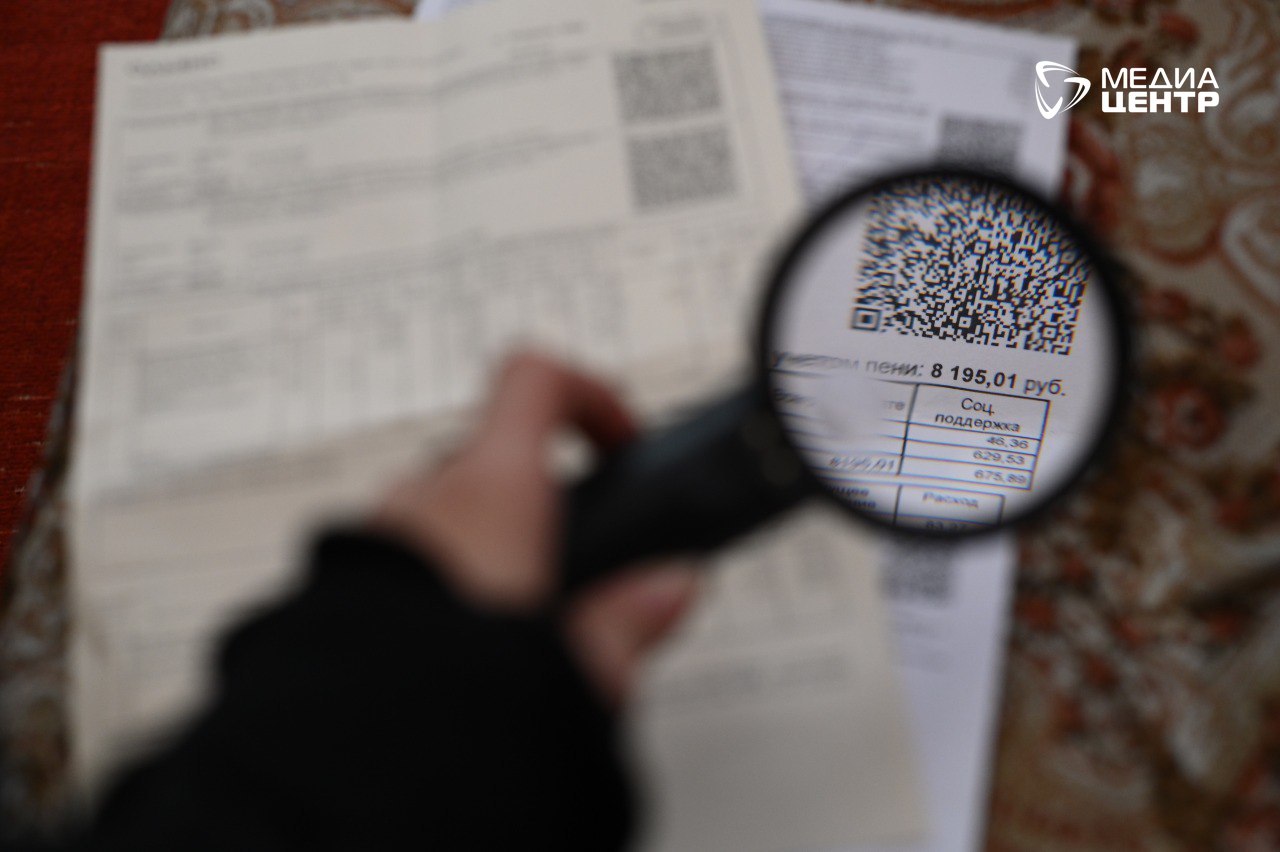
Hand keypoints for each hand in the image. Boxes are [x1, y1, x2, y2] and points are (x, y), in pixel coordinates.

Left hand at [374, 352, 697, 703]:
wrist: (346, 759)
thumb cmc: (449, 698)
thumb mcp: (576, 671)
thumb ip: (630, 620)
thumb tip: (671, 587)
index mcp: (492, 491)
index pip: (537, 381)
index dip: (589, 396)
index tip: (619, 445)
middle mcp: (426, 497)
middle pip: (494, 454)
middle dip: (540, 494)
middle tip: (574, 555)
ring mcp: (377, 537)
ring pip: (446, 509)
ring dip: (486, 540)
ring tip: (518, 617)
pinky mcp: (343, 585)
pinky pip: (405, 557)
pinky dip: (440, 577)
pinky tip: (462, 646)